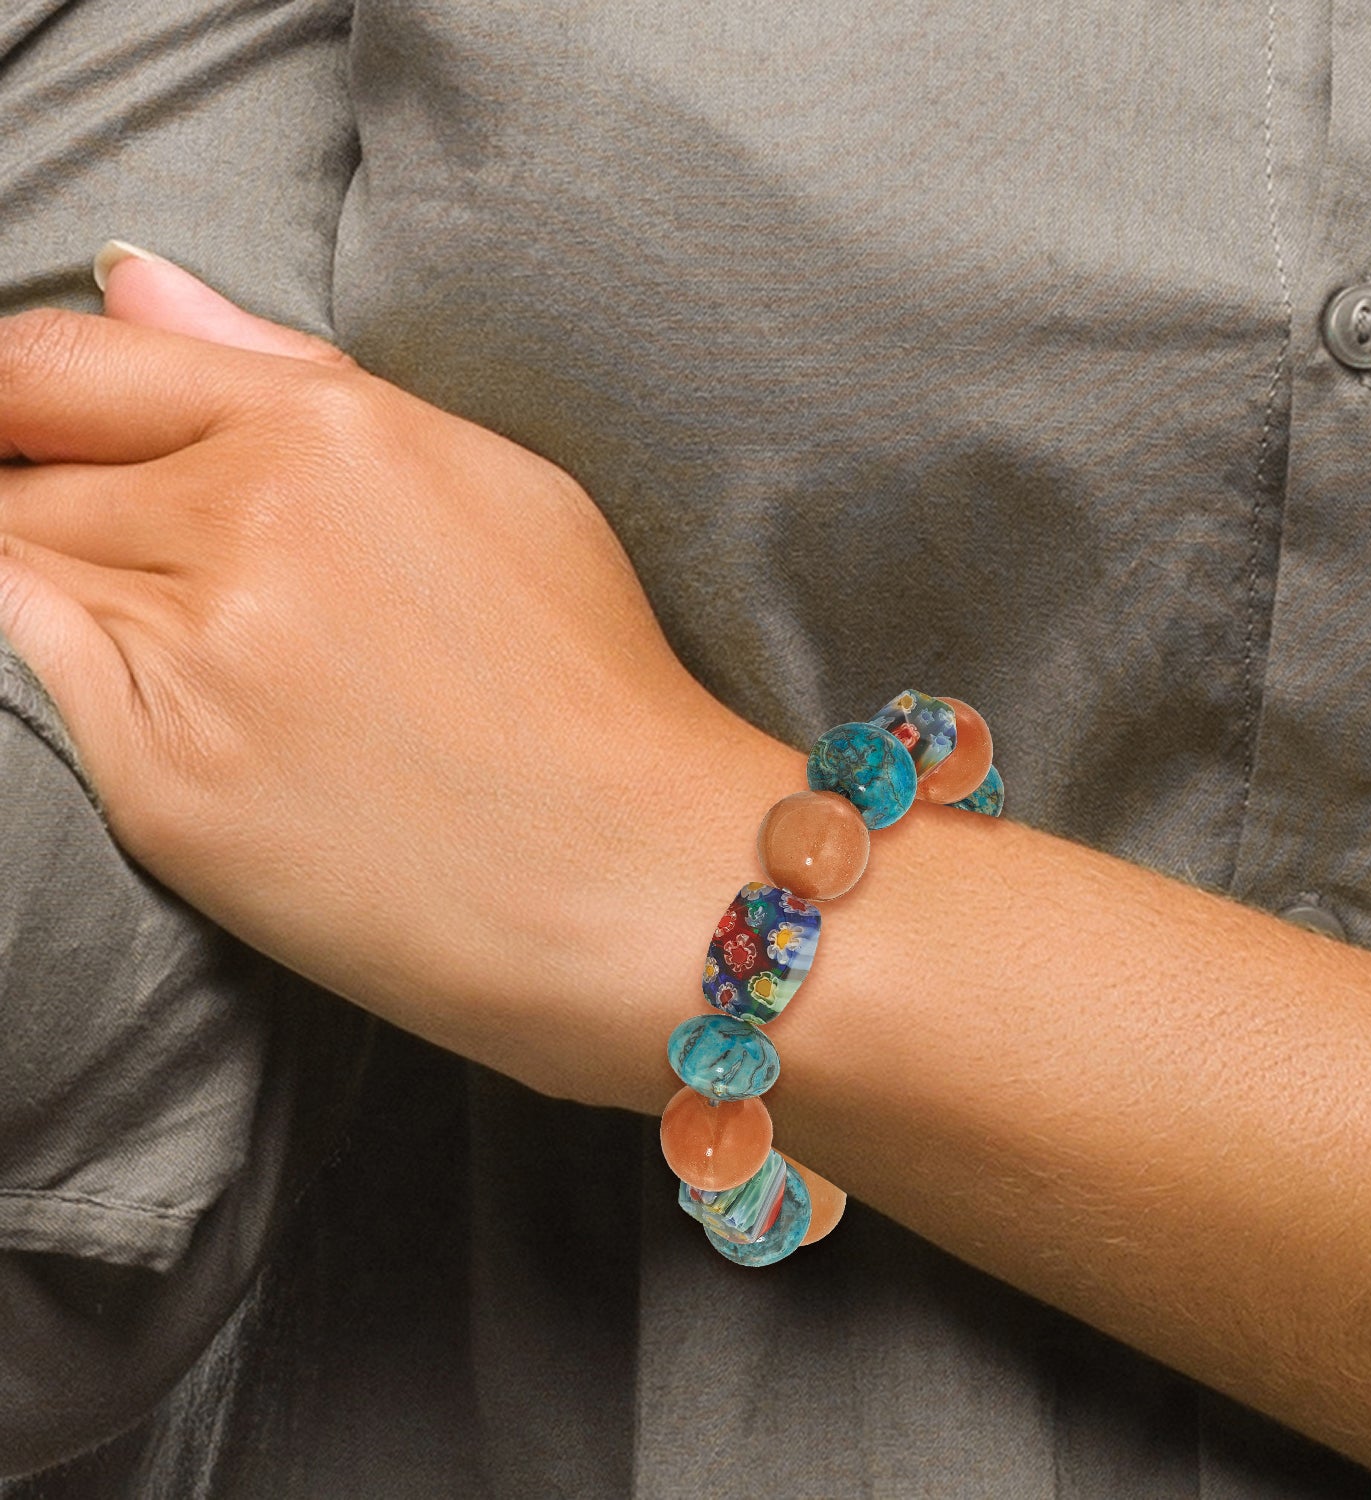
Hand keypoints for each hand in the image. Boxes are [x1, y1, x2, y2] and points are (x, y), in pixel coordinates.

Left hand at [0, 252, 782, 1106]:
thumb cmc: (593, 686)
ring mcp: (199, 655)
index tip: (31, 440)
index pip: (66, 363)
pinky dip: (56, 676)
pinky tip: (170, 709)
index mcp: (333, 431)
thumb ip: (292, 373)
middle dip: (47, 507)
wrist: (640, 878)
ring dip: (63, 598)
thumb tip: (137, 282)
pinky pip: (31, 684)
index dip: (17, 398)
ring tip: (194, 659)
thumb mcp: (493, 484)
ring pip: (16, 572)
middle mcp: (250, 520)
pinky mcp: (165, 784)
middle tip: (155, 585)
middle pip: (27, 472)